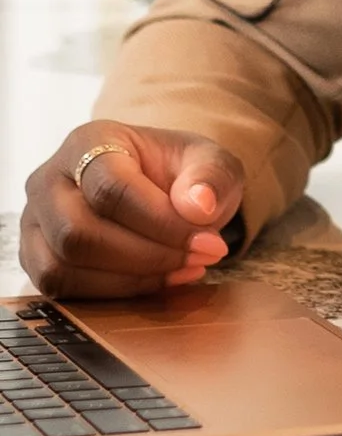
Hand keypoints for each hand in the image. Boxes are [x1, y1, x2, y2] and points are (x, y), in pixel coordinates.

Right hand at [17, 124, 244, 297]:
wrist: (161, 189)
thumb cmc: (180, 174)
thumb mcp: (211, 163)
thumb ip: (211, 177)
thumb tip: (198, 207)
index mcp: (88, 142)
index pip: (110, 187)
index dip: (161, 222)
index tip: (210, 242)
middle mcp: (49, 179)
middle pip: (79, 232)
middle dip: (147, 256)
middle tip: (200, 258)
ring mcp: (35, 221)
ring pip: (64, 265)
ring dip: (131, 279)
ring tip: (185, 269)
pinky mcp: (35, 257)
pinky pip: (58, 288)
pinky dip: (112, 293)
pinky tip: (158, 281)